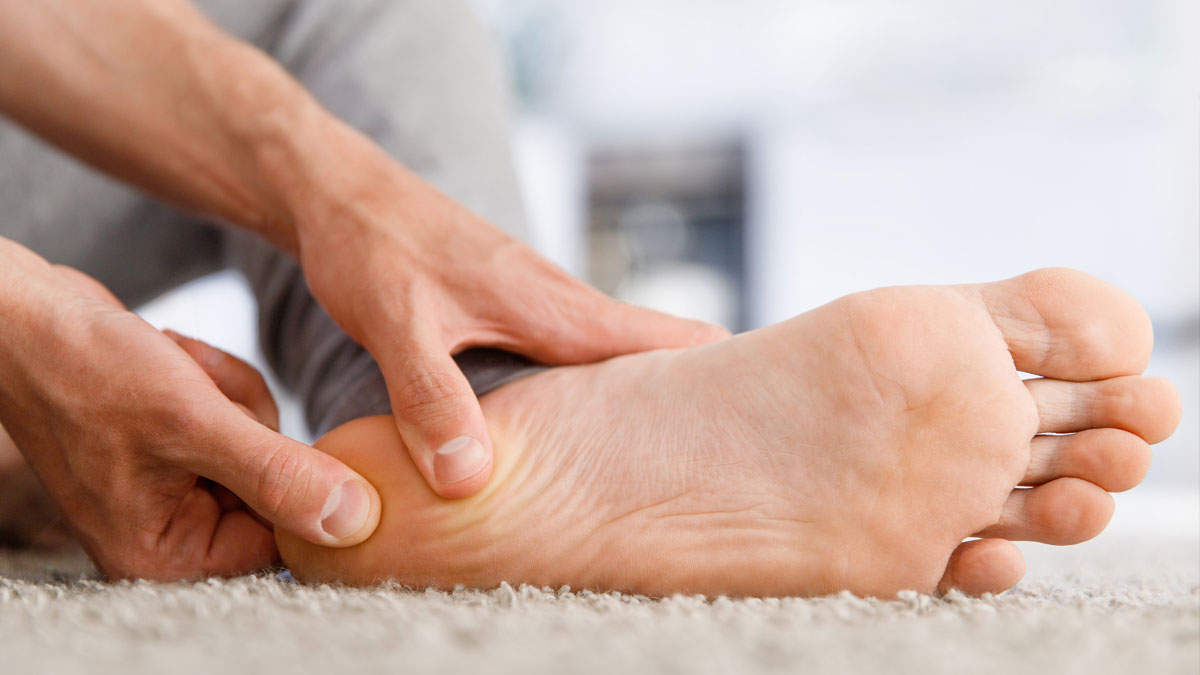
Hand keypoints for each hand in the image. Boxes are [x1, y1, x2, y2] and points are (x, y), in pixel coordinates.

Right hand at [0, 243, 380, 578]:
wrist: (28, 315)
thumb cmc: (89, 371)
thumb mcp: (193, 423)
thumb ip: (279, 476)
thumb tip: (356, 521)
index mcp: (166, 556)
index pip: (282, 542)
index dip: (300, 484)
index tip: (276, 432)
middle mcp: (173, 533)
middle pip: (279, 488)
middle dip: (248, 424)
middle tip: (196, 395)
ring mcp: (180, 487)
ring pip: (266, 442)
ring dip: (233, 395)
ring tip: (177, 375)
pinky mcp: (186, 445)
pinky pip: (243, 415)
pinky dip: (219, 380)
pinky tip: (175, 362)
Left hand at [291, 146, 729, 498]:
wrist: (337, 190)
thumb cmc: (370, 246)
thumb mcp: (396, 325)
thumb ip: (431, 399)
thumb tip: (471, 480)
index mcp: (551, 304)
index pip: (658, 341)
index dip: (712, 374)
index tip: (763, 419)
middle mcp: (558, 300)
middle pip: (652, 348)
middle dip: (690, 396)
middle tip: (729, 456)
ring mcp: (538, 300)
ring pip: (612, 351)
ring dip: (643, 390)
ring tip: (670, 453)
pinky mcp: (511, 304)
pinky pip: (574, 349)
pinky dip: (595, 382)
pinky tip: (584, 419)